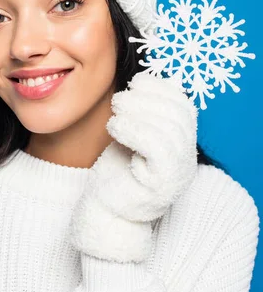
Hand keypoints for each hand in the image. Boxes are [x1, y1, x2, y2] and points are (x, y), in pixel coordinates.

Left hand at [69, 70, 198, 262]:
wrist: (104, 210)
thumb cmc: (117, 170)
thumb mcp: (133, 135)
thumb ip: (144, 113)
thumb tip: (142, 80)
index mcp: (183, 143)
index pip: (184, 106)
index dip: (162, 88)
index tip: (136, 82)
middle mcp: (187, 159)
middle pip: (178, 115)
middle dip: (147, 98)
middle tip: (119, 99)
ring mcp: (178, 174)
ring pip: (169, 129)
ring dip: (138, 112)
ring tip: (115, 112)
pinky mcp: (162, 185)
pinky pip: (157, 147)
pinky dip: (134, 129)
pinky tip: (114, 128)